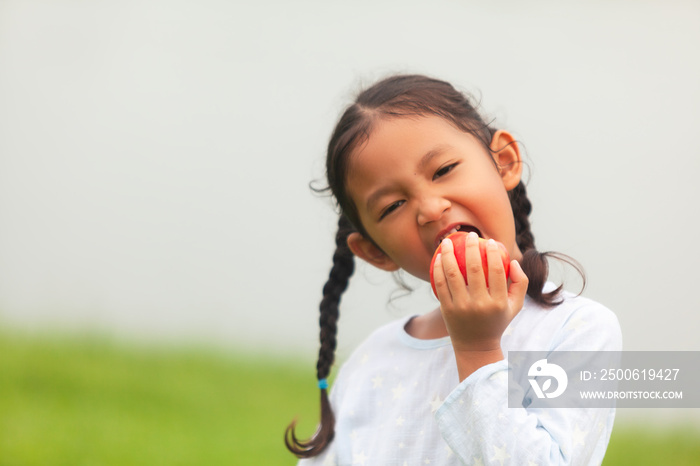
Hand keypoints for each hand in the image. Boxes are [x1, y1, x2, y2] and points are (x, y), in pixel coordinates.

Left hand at [432, 232, 528, 377]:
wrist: (475, 346)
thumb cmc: (497, 320)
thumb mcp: (515, 306)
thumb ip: (520, 283)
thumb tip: (513, 260)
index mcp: (498, 302)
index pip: (496, 271)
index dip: (492, 252)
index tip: (489, 241)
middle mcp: (480, 305)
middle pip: (473, 269)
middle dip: (471, 247)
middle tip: (469, 235)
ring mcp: (461, 307)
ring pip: (452, 274)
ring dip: (449, 254)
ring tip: (448, 241)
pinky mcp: (446, 309)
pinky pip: (439, 284)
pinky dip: (438, 269)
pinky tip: (439, 257)